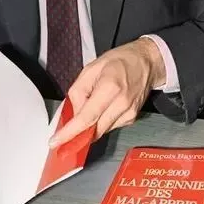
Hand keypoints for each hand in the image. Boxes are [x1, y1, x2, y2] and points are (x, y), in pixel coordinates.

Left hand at [49, 38, 165, 147]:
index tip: (56, 142)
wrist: (146, 62)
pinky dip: (101, 120)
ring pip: (100, 130)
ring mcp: (129, 113)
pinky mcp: (132, 119)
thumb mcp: (91, 68)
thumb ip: (78, 91)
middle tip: (66, 129)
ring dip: (91, 123)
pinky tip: (105, 105)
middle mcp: (121, 104)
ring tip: (94, 101)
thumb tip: (73, 113)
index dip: (70, 132)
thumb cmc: (120, 61)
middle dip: (78, 131)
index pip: (87, 117)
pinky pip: (109, 126)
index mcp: (110, 87)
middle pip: (94, 129)